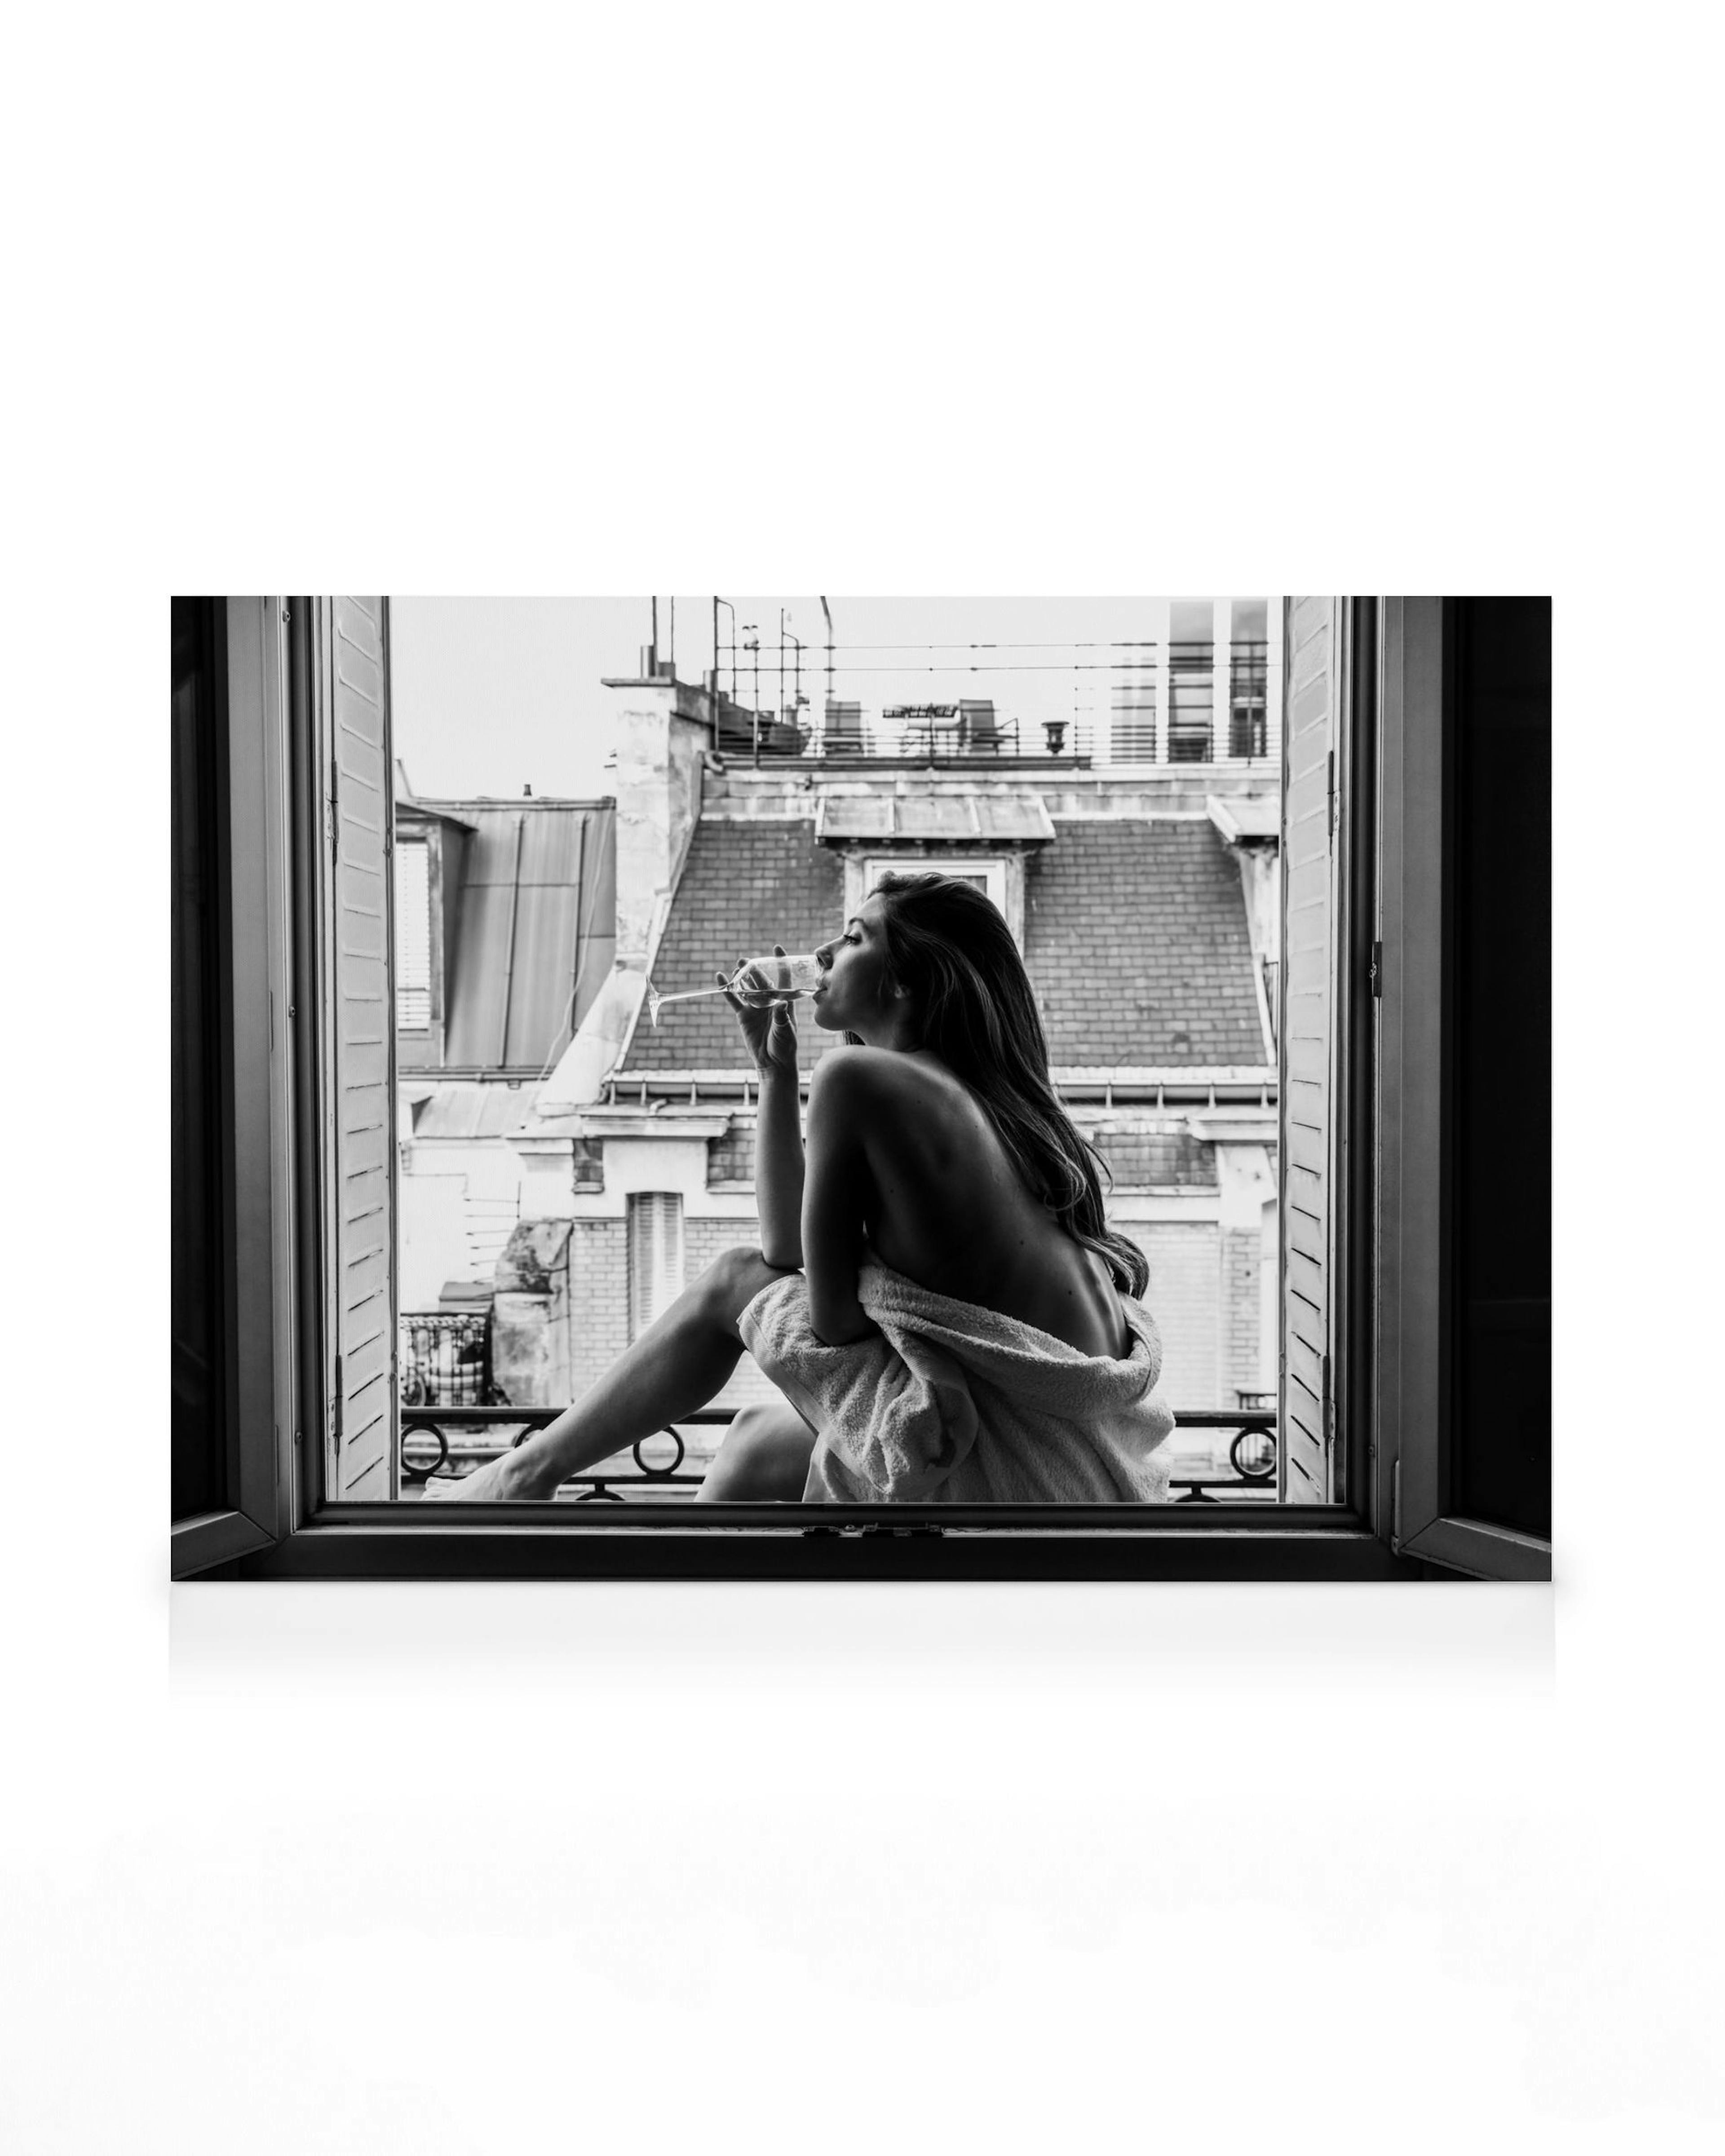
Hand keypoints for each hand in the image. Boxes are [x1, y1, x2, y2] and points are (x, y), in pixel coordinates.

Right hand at [722, 944, 798, 1074]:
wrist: (773, 1063)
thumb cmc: (785, 1046)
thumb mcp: (786, 1031)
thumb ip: (782, 1017)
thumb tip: (781, 1004)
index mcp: (784, 1002)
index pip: (784, 978)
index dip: (781, 963)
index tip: (776, 948)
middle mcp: (770, 1002)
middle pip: (762, 981)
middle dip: (755, 970)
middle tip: (746, 960)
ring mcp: (756, 1007)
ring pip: (747, 988)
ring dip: (742, 977)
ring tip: (737, 966)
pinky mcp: (744, 1015)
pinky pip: (734, 1000)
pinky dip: (727, 990)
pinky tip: (720, 978)